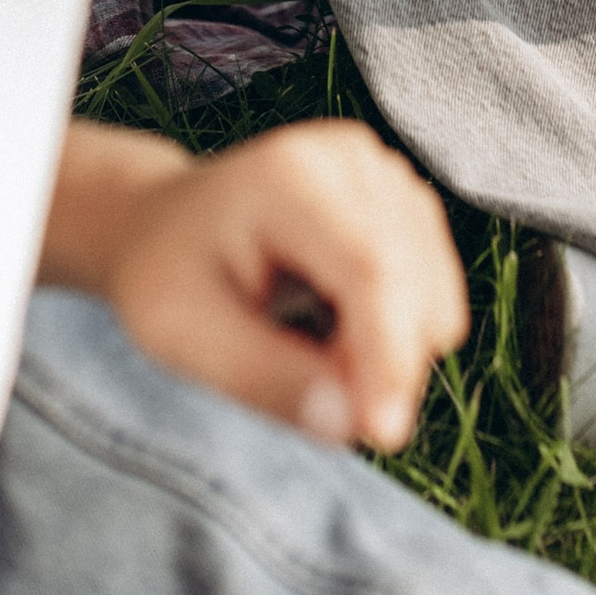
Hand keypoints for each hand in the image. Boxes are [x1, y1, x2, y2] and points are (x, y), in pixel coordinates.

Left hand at [62, 121, 468, 446]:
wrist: (160, 224)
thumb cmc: (163, 278)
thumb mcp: (182, 335)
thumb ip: (263, 379)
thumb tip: (350, 425)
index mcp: (287, 178)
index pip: (370, 269)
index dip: (389, 354)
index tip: (383, 434)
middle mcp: (348, 160)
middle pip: (415, 285)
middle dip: (382, 365)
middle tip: (307, 395)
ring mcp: (383, 173)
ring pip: (435, 297)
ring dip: (387, 350)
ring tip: (305, 345)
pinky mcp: (402, 197)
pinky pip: (433, 292)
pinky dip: (394, 329)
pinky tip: (333, 322)